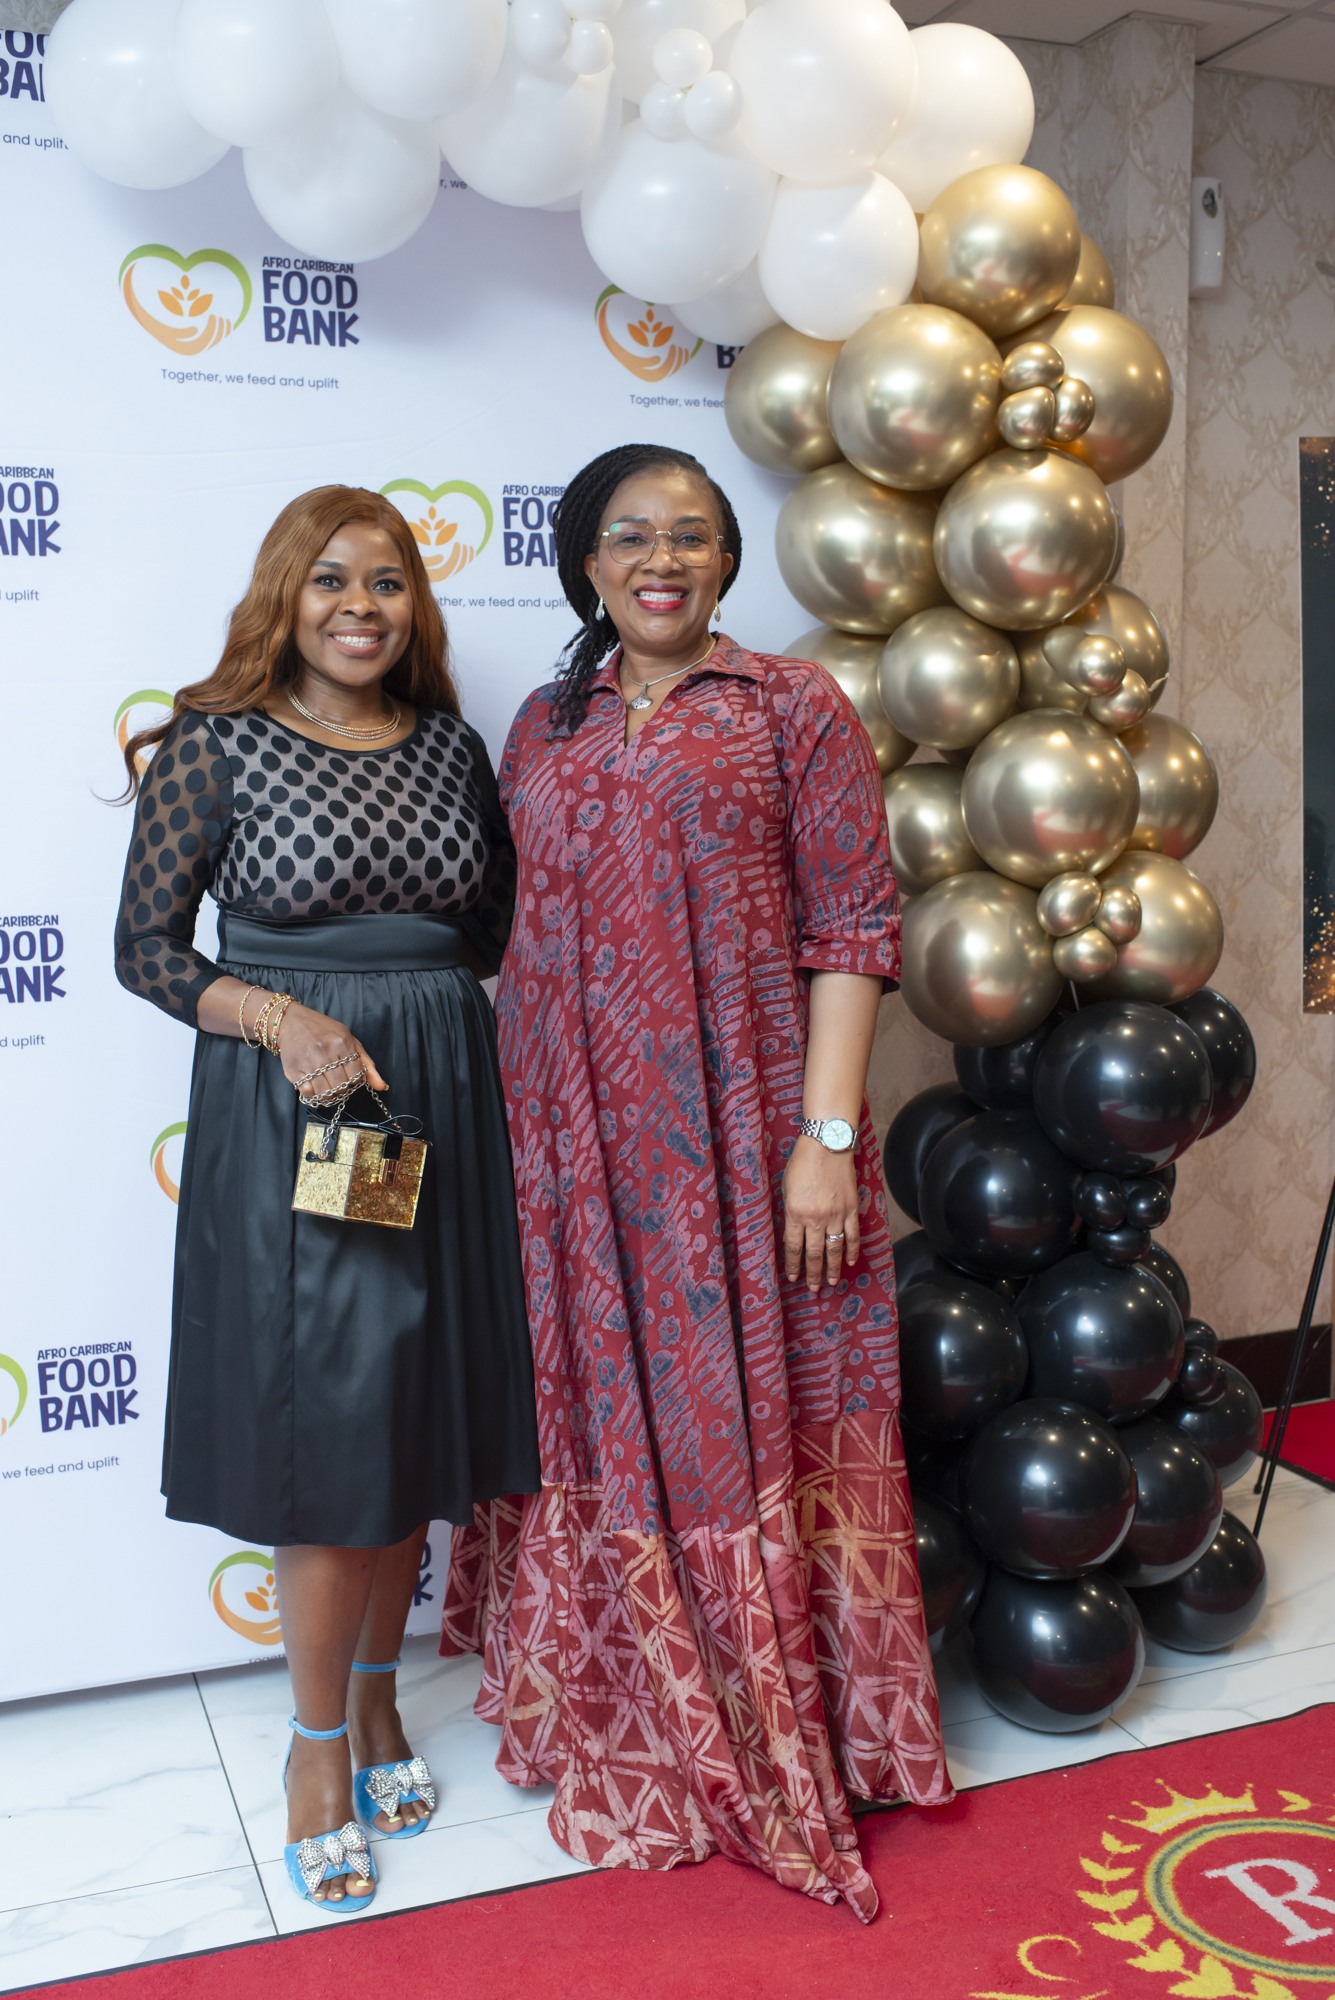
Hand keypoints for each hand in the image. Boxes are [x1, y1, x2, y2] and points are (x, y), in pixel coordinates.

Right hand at [272, 1000, 387, 1103]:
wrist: (291, 1022)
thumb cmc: (323, 1031)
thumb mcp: (348, 1039)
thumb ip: (366, 1062)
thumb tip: (382, 1086)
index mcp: (342, 1042)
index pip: (357, 1075)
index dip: (356, 1079)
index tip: (350, 1075)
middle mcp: (325, 1052)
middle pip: (342, 1085)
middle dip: (343, 1087)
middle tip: (338, 1080)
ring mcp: (308, 1062)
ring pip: (326, 1092)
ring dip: (329, 1093)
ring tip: (327, 1084)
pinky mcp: (293, 1071)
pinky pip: (309, 1092)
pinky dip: (314, 1092)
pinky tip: (315, 1083)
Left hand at [782, 1134, 859, 1294]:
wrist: (828, 1145)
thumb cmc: (803, 1163)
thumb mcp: (787, 1188)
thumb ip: (791, 1211)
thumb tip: (794, 1230)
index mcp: (795, 1214)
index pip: (793, 1247)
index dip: (793, 1265)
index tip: (792, 1277)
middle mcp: (816, 1219)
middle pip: (814, 1254)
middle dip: (812, 1274)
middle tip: (812, 1288)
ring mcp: (836, 1215)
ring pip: (834, 1249)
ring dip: (832, 1268)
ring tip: (830, 1283)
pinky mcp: (851, 1209)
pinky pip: (853, 1235)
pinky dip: (852, 1250)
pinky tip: (850, 1261)